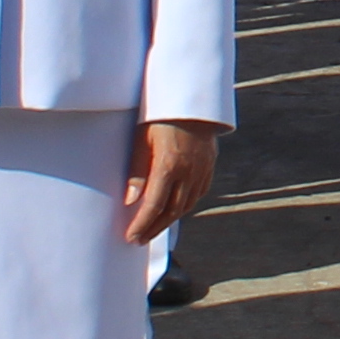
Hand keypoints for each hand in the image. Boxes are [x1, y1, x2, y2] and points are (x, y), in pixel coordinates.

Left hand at [119, 118, 221, 243]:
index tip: (131, 237)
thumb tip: (130, 200)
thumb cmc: (160, 116)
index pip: (154, 206)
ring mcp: (202, 169)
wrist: (191, 98)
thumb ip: (137, 171)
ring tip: (155, 227)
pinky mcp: (209, 165)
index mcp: (169, 166)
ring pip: (187, 205)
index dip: (141, 225)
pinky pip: (198, 193)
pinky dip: (186, 204)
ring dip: (170, 219)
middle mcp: (188, 172)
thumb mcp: (141, 139)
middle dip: (154, 229)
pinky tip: (176, 208)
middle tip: (139, 239)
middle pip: (171, 212)